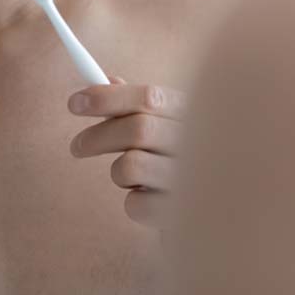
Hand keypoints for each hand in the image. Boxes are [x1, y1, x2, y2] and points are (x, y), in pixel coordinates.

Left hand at [69, 77, 186, 228]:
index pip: (150, 97)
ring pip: (131, 166)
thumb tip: (107, 80)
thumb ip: (143, 106)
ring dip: (118, 173)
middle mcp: (201, 144)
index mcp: (195, 116)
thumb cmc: (186, 162)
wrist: (220, 211)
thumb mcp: (170, 129)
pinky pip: (136, 205)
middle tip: (76, 146)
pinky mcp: (184, 214)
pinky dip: (132, 203)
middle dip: (98, 136)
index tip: (74, 103)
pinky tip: (149, 201)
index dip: (107, 97)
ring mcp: (195, 181)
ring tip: (130, 179)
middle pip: (138, 129)